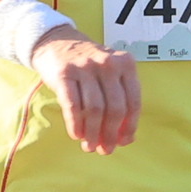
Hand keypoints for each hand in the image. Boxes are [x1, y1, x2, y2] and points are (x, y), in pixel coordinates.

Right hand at [30, 25, 142, 154]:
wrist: (56, 41)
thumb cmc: (88, 64)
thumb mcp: (110, 73)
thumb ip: (120, 100)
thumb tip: (126, 138)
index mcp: (126, 64)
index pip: (134, 101)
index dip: (130, 126)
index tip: (123, 142)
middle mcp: (108, 63)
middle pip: (115, 108)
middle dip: (111, 134)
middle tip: (105, 150)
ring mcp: (85, 67)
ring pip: (94, 109)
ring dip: (92, 133)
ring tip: (89, 146)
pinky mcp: (64, 74)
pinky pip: (72, 105)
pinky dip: (75, 124)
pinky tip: (76, 135)